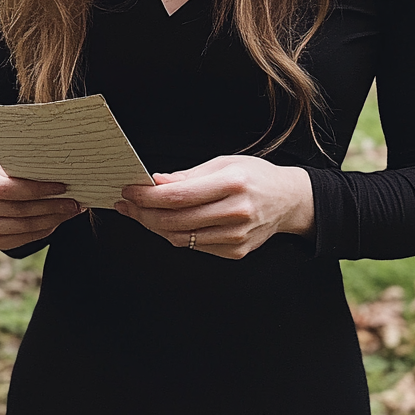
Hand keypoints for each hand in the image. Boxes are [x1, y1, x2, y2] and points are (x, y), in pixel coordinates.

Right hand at [0, 153, 80, 250]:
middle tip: (74, 202)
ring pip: (21, 227)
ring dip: (51, 219)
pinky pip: (21, 239)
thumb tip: (62, 168)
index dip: (35, 190)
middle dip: (49, 206)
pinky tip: (58, 220)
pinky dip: (43, 230)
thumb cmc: (8, 166)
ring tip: (71, 210)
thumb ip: (28, 164)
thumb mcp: (13, 159)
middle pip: (16, 210)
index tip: (62, 186)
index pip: (5, 190)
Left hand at [115, 155, 313, 259]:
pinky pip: (195, 246)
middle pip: (175, 220)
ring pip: (181, 237)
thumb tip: (157, 182)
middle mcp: (235, 212)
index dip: (148, 196)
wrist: (288, 201)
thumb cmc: (255, 176)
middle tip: (127, 204)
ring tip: (138, 213)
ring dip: (154, 226)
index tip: (130, 190)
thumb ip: (189, 175)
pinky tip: (163, 223)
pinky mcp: (235, 251)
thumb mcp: (224, 163)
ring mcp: (236, 236)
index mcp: (232, 184)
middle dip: (144, 213)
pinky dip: (174, 235)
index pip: (178, 196)